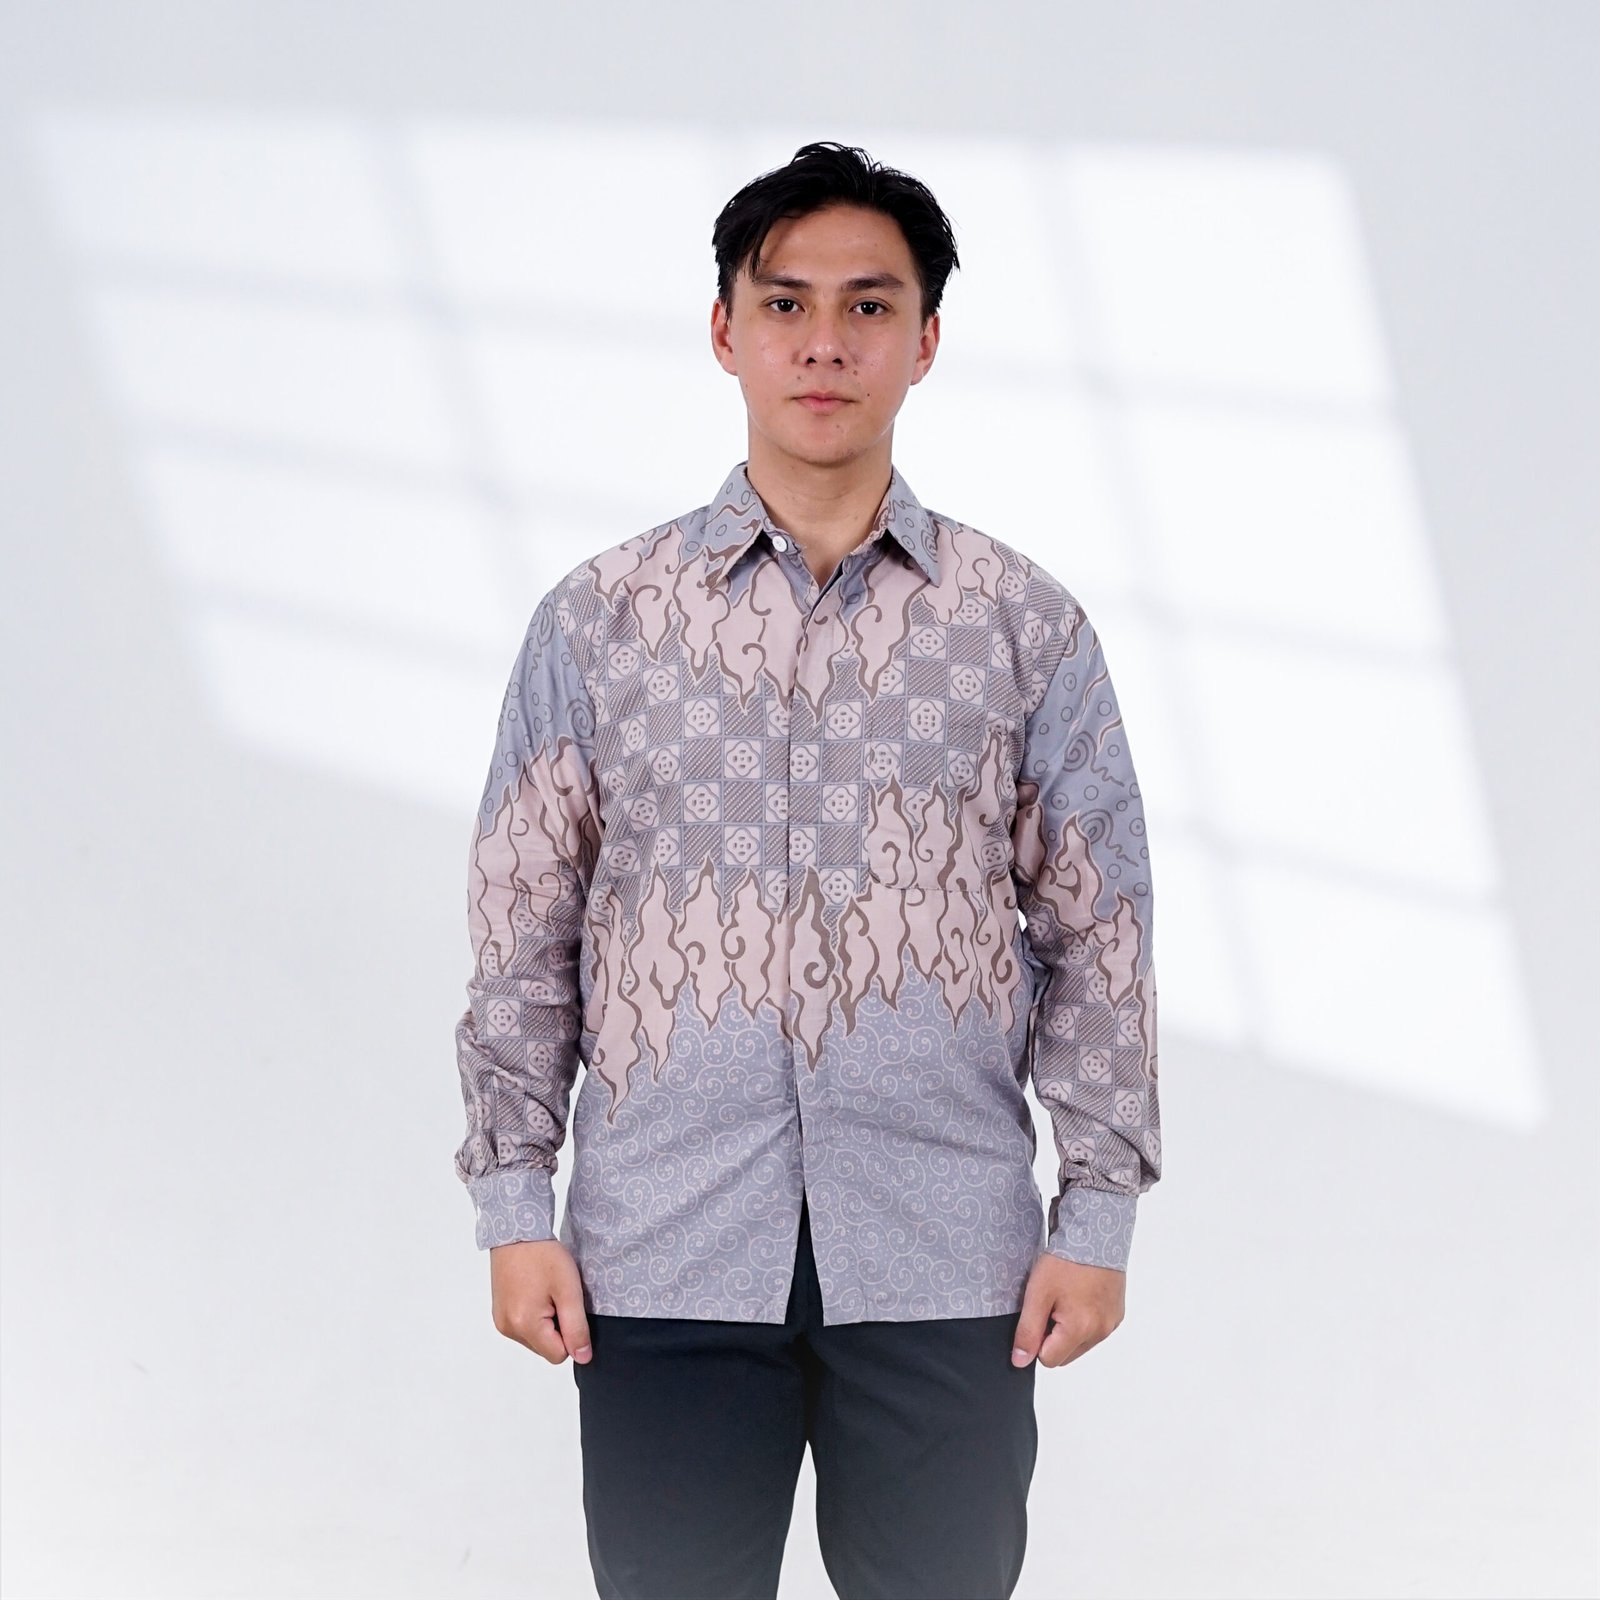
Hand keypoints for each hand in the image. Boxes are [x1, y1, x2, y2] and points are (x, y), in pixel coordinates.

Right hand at [488, 1238, 593, 1363]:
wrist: (516, 1232)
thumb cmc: (543, 1256)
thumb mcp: (569, 1291)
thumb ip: (577, 1328)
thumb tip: (583, 1357)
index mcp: (525, 1325)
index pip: (559, 1355)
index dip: (571, 1334)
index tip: (568, 1307)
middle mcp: (508, 1329)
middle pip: (546, 1349)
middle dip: (558, 1328)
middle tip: (557, 1297)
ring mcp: (501, 1322)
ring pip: (535, 1339)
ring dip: (546, 1323)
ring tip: (546, 1292)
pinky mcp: (499, 1314)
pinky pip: (523, 1328)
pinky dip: (534, 1316)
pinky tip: (536, 1292)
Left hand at [1011, 1252, 1126, 1367]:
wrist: (1094, 1235)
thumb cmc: (1065, 1262)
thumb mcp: (1037, 1294)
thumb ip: (1027, 1331)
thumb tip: (1020, 1361)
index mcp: (1080, 1330)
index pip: (1048, 1360)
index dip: (1037, 1340)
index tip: (1038, 1314)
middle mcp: (1100, 1332)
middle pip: (1066, 1355)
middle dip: (1053, 1337)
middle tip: (1050, 1305)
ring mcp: (1111, 1323)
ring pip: (1081, 1344)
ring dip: (1069, 1330)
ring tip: (1064, 1298)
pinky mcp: (1117, 1314)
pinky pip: (1096, 1330)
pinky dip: (1085, 1321)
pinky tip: (1079, 1296)